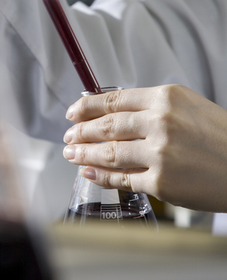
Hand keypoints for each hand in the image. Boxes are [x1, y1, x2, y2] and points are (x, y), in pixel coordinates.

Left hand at [62, 84, 226, 212]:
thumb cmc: (222, 138)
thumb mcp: (190, 107)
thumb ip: (153, 107)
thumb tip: (114, 112)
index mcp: (167, 97)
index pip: (114, 99)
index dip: (87, 107)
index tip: (73, 111)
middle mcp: (161, 122)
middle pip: (106, 126)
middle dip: (81, 131)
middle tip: (68, 135)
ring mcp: (160, 153)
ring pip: (109, 152)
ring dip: (84, 153)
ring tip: (71, 154)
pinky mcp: (162, 182)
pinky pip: (123, 178)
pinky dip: (101, 176)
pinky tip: (89, 172)